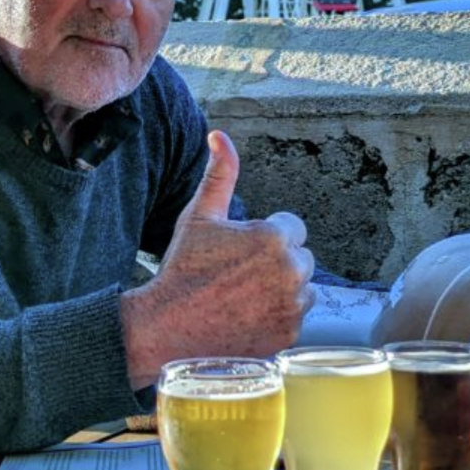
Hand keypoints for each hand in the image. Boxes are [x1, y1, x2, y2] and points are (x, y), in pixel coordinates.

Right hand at [120, 130, 315, 388]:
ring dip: (282, 289)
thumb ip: (220, 174)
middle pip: (300, 257)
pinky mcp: (289, 334)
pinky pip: (296, 316)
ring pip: (302, 287)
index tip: (240, 250)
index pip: (292, 228)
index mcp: (274, 237)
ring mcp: (292, 306)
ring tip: (244, 296)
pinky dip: (279, 316)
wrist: (167, 328)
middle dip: (276, 262)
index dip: (265, 237)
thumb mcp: (199, 216)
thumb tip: (220, 136)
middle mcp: (291, 271)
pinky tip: (248, 316)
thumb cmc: (183, 269)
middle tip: (238, 274)